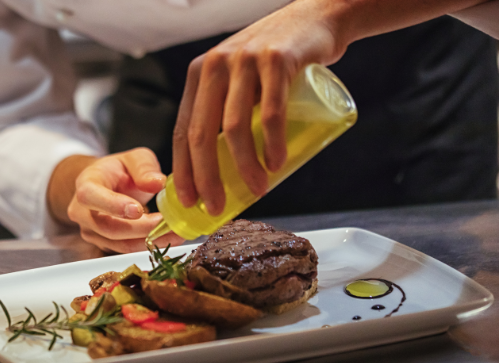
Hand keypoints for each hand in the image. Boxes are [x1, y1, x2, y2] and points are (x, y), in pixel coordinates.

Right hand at [49, 148, 183, 252]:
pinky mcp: (104, 244)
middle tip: (169, 224)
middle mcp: (83, 212)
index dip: (113, 205)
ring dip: (150, 241)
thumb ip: (145, 168)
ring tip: (177, 233)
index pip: (91, 197)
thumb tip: (158, 183)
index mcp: (86, 185)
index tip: (138, 210)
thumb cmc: (118, 170)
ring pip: (120, 244)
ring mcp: (91, 231)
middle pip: (108, 227)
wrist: (105, 185)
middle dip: (141, 229)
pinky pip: (127, 248)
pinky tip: (169, 237)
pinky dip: (149, 244)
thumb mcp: (134, 159)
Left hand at [172, 0, 346, 214]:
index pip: (183, 130)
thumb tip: (221, 173)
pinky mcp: (277, 60)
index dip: (184, 170)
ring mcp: (244, 60)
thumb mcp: (239, 81)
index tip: (189, 202)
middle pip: (203, 133)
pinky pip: (270, 112)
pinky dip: (271, 143)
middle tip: (217, 207)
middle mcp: (216, 65)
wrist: (315, 20)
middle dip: (207, 178)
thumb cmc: (277, 61)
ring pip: (234, 127)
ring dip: (244, 167)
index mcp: (200, 75)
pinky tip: (275, 163)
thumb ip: (227, 113)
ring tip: (257, 190)